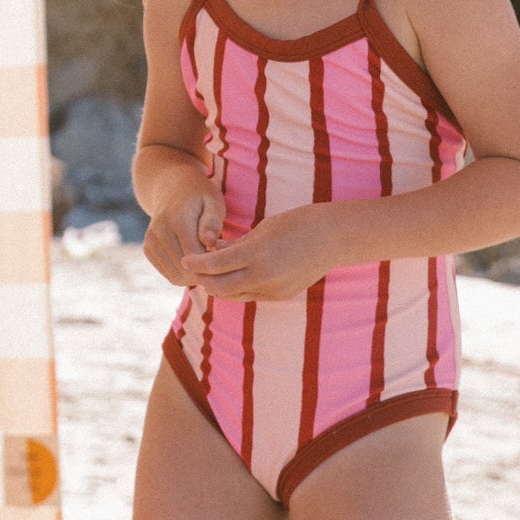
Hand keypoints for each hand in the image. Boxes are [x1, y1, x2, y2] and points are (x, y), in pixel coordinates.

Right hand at [144, 179, 224, 283]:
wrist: (171, 188)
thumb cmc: (200, 196)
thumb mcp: (213, 201)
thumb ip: (213, 221)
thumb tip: (209, 241)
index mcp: (177, 220)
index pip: (196, 257)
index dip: (214, 262)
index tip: (224, 254)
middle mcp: (159, 232)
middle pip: (185, 270)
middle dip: (204, 271)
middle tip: (217, 259)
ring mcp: (150, 242)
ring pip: (176, 277)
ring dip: (194, 274)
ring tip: (207, 258)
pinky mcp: (148, 250)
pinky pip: (169, 275)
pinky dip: (184, 273)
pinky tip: (194, 259)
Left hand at [178, 203, 339, 301]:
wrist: (333, 237)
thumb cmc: (296, 223)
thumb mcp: (261, 229)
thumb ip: (235, 245)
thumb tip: (211, 251)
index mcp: (257, 255)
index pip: (214, 266)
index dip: (195, 264)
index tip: (185, 259)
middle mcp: (264, 277)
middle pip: (219, 288)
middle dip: (203, 280)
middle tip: (194, 269)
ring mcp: (275, 290)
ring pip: (234, 295)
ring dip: (219, 286)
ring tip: (210, 273)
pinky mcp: (282, 296)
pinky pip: (251, 296)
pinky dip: (238, 288)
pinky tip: (234, 276)